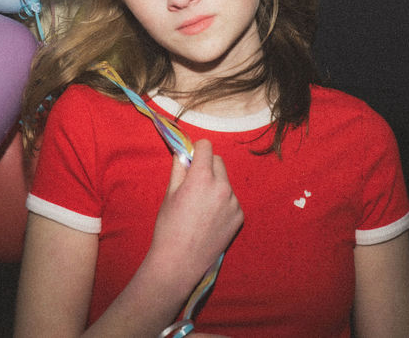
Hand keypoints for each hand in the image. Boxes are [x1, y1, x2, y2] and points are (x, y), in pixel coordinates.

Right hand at [149, 139, 242, 281]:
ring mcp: (233, 203)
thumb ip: (179, 169)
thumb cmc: (169, 227)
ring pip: (225, 181)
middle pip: (218, 161)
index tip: (191, 157)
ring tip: (200, 205)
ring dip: (215, 184)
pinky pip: (231, 199)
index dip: (196, 149)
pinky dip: (222, 202)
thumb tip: (183, 153)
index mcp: (202, 178)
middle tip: (193, 182)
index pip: (206, 146)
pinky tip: (210, 218)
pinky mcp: (239, 217)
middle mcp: (221, 187)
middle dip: (206, 165)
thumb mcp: (170, 193)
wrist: (180, 261)